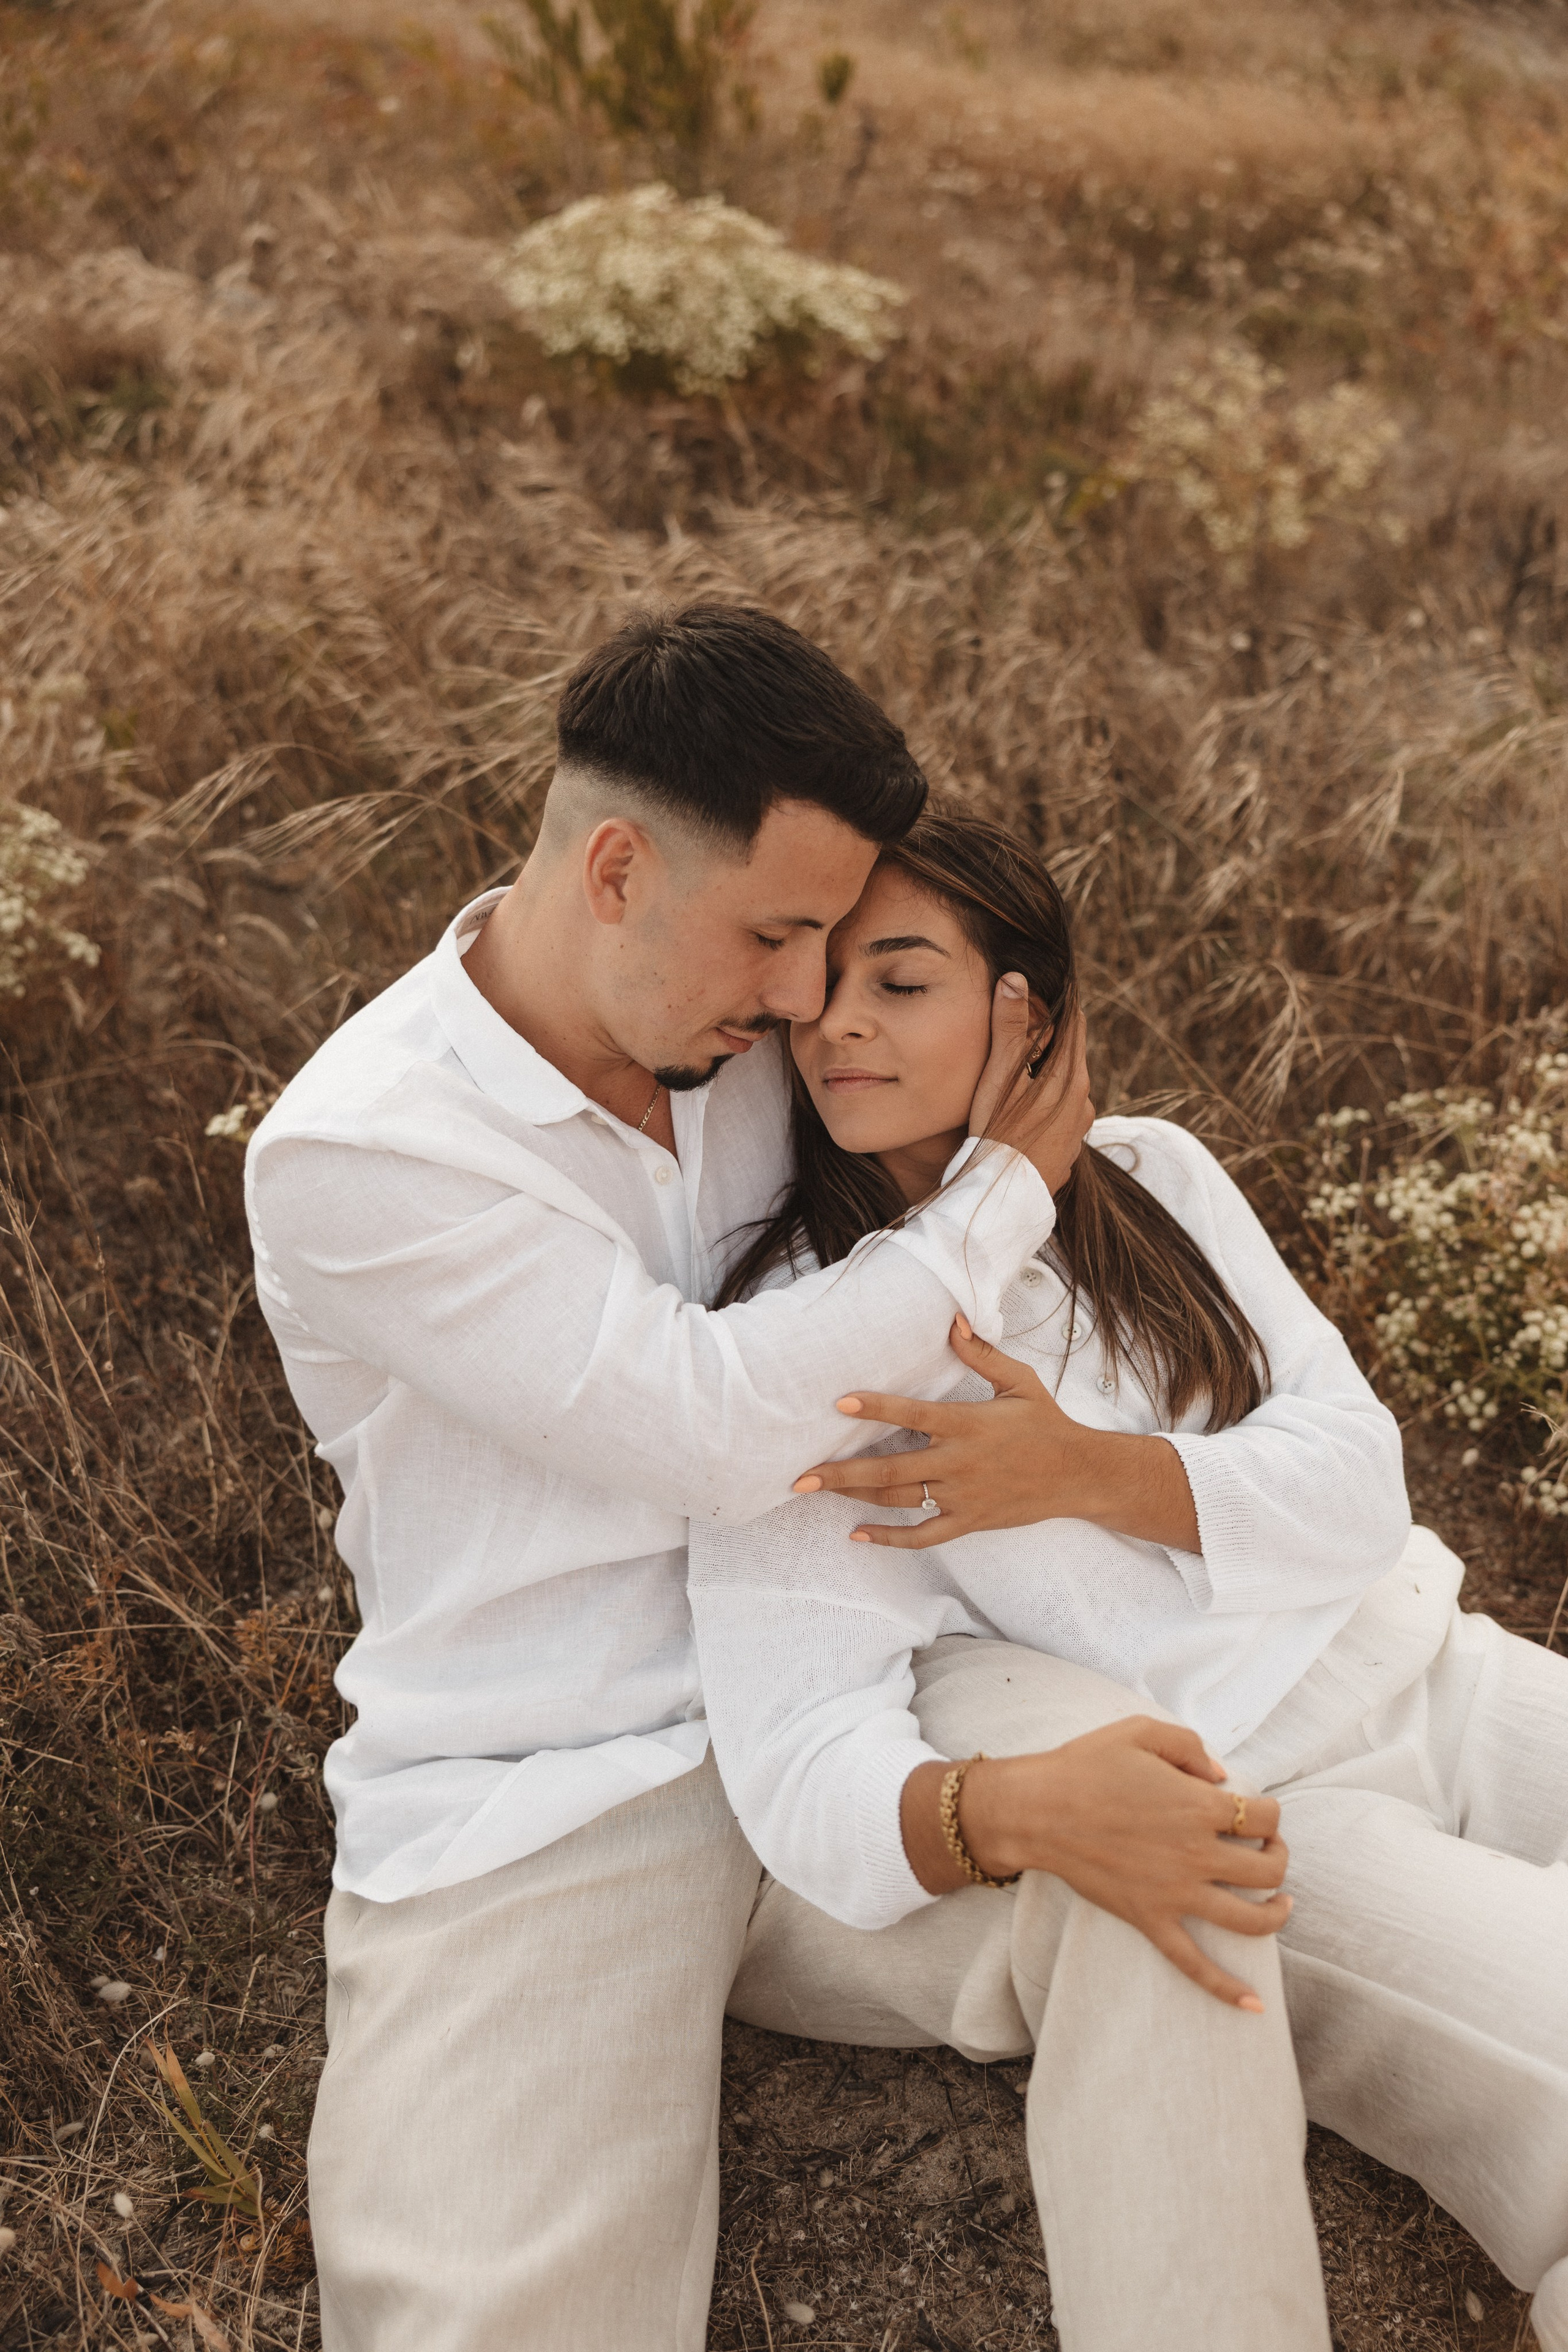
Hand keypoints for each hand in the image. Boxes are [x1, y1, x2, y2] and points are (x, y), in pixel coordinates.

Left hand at [792, 1321, 1200, 1553]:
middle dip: (842, 1473)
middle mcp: (960, 1463)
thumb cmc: (1045, 1422)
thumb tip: (952, 1320)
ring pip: (900, 1500)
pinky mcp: (969, 1521)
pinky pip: (924, 1536)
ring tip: (816, 1490)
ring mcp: (963, 1497)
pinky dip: (890, 1539)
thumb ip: (981, 1353)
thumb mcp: (1018, 1381)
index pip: (914, 1415)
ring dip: (855, 1498)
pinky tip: (858, 1536)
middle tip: (800, 1475)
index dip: (876, 1409)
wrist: (1079, 1475)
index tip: (839, 1403)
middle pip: (891, 1470)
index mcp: (969, 1424)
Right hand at [900, 1719, 1290, 2008]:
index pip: (1264, 1816)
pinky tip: (1254, 2005)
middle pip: (1268, 1869)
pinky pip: (1194, 1964)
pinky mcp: (1150, 1919)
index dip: (1269, 1811)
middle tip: (1265, 1846)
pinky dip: (1227, 1989)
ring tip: (1281, 1904)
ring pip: (1250, 1920)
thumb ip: (1189, 1747)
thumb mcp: (1139, 1732)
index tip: (1254, 1808)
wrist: (1037, 1810)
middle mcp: (1196, 1854)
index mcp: (1197, 1806)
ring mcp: (1175, 1893)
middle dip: (1278, 1855)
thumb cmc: (1086, 1766)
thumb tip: (1221, 1776)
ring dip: (1276, 1914)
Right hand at [969, 984, 1093, 1199]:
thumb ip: (1008, 1027)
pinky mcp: (1069, 1151)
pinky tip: (1020, 1116)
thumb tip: (1016, 979)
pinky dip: (1045, 1109)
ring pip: (1065, 1089)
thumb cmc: (996, 1134)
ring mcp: (1078, 1130)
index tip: (1042, 992)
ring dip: (1046, 1078)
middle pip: (1069, 1057)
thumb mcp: (999, 1077)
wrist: (1002, 1199)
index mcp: (1071, 1077)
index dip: (1057, 1005)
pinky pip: (1060, 1118)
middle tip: (1020, 1033)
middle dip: (1047, 1043)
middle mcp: (1084, 1101)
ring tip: (1016, 1079)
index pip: (1073, 1024)